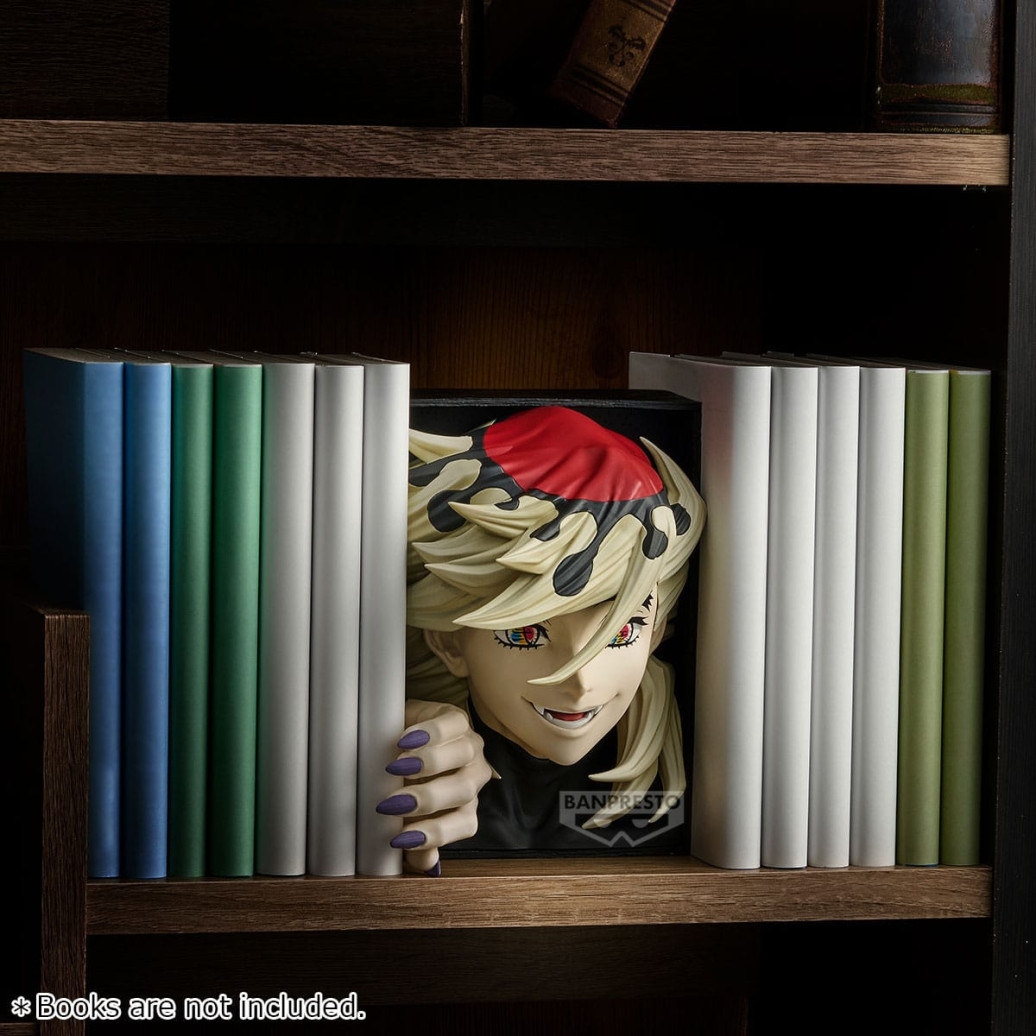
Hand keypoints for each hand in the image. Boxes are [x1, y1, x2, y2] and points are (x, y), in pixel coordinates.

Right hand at [376, 699, 491, 875]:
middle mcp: (473, 775)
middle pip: (464, 790)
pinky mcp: (458, 717)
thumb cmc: (404, 781)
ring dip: (430, 763)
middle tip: (392, 803)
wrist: (398, 736)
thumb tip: (425, 865)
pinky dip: (431, 732)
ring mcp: (470, 744)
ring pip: (463, 755)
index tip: (399, 839)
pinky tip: (405, 740)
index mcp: (466, 804)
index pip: (464, 824)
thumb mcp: (405, 812)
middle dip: (428, 799)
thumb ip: (416, 839)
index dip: (436, 835)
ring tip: (397, 768)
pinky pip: (453, 723)